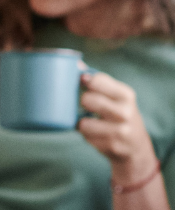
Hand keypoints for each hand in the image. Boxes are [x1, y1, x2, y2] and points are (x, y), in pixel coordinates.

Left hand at [79, 69, 159, 184]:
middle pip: (87, 99)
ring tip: (91, 121)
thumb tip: (75, 63)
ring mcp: (118, 130)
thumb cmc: (119, 115)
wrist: (135, 146)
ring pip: (83, 122)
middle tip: (88, 104)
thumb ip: (98, 82)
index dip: (85, 80)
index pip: (97, 80)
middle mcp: (124, 111)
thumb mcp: (117, 97)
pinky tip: (95, 133)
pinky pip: (85, 136)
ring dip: (82, 122)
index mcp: (126, 95)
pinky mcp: (109, 145)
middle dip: (83, 102)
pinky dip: (85, 134)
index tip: (82, 81)